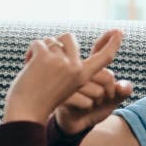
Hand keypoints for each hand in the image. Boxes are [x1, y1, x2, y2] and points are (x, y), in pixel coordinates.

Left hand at [4, 31, 121, 124]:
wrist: (25, 113)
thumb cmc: (41, 101)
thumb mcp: (63, 86)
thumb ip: (67, 68)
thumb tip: (58, 43)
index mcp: (83, 76)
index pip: (104, 57)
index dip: (112, 44)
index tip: (119, 32)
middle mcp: (75, 67)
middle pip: (69, 37)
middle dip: (55, 43)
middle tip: (45, 60)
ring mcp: (61, 61)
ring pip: (51, 40)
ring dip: (40, 50)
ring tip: (35, 67)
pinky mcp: (45, 57)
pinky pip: (37, 43)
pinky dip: (29, 53)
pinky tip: (27, 65)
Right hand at [54, 31, 132, 135]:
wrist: (74, 124)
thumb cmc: (94, 107)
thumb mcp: (112, 99)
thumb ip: (122, 90)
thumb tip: (125, 87)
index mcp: (90, 67)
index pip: (99, 50)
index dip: (109, 40)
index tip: (118, 31)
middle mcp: (80, 71)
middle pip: (107, 75)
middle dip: (111, 90)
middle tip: (106, 97)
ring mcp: (70, 83)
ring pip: (98, 91)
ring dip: (99, 101)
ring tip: (91, 103)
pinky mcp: (63, 96)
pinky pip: (86, 102)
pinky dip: (88, 108)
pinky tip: (81, 108)